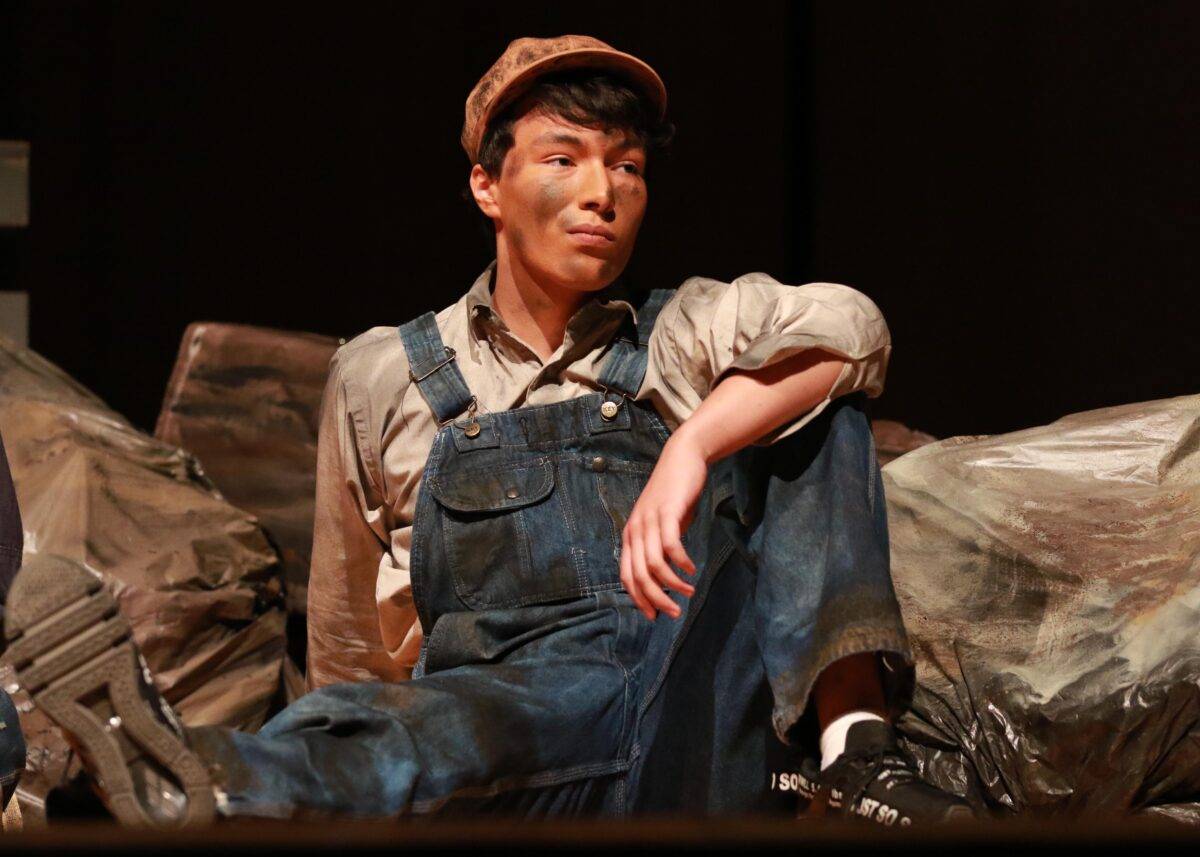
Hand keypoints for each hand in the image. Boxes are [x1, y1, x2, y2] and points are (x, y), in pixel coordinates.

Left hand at [619, 430, 706, 620]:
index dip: (639, 599)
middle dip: (656, 599)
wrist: (682, 459)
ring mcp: (649, 520)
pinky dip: (681, 562)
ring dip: (672, 584)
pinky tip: (692, 569)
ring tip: (688, 592)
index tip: (654, 616)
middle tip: (674, 613)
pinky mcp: (667, 512)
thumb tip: (665, 576)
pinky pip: (670, 545)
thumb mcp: (661, 525)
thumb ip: (659, 548)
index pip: (626, 576)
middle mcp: (635, 530)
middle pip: (639, 575)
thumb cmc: (674, 495)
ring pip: (653, 564)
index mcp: (630, 536)